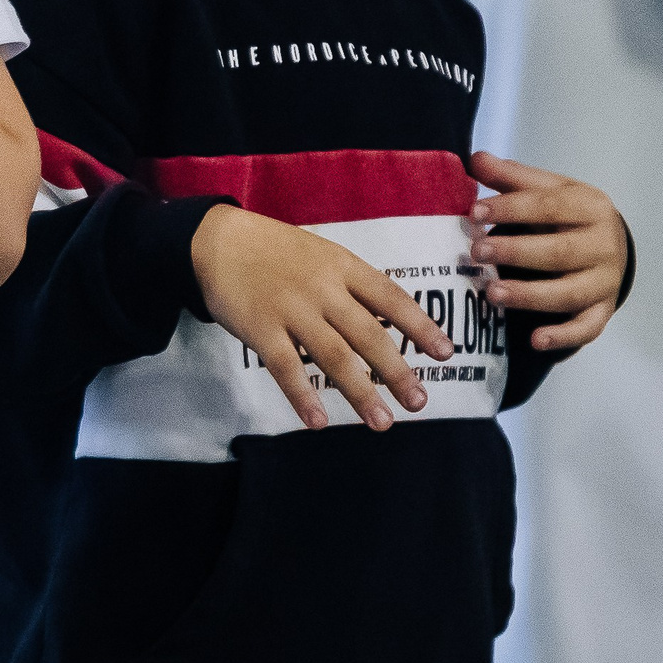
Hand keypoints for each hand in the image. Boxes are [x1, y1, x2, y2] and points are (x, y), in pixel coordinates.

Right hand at [190, 205, 455, 430]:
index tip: (445, 354)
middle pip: (369, 335)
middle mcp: (322, 288)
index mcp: (342, 266)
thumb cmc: (275, 252)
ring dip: (361, 392)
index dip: (420, 326)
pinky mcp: (260, 328)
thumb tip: (391, 325)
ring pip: (333, 357)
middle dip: (397, 372)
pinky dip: (303, 396)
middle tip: (420, 403)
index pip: (391, 298)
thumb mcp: (321, 254)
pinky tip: (318, 421)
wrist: (217, 240)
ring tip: (382, 422)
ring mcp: (291, 309)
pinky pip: (286, 367)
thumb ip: (351, 286)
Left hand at [468, 151, 627, 353]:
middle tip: (477, 253)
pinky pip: (586, 328)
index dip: (510, 208)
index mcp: (590, 207)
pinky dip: (563, 336)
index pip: (549, 206)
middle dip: (516, 253)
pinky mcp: (602, 310)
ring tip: (492, 293)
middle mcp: (604, 245)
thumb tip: (476, 159)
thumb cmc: (567, 215)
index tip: (473, 212)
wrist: (609, 244)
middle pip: (558, 252)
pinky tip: (535, 340)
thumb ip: (511, 178)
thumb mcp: (547, 189)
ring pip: (568, 293)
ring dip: (530, 296)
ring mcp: (605, 281)